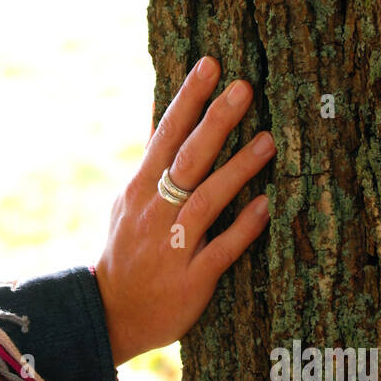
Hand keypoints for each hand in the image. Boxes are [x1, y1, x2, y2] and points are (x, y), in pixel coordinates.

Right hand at [94, 55, 273, 366]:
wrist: (111, 316)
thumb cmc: (126, 253)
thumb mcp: (128, 204)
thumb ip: (152, 166)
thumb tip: (166, 120)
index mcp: (140, 190)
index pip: (165, 135)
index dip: (187, 100)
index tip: (210, 64)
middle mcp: (155, 212)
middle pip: (186, 159)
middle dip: (214, 122)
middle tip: (244, 88)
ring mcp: (172, 245)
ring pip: (206, 200)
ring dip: (237, 169)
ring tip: (270, 140)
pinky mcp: (190, 279)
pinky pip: (220, 250)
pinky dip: (243, 227)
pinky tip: (267, 206)